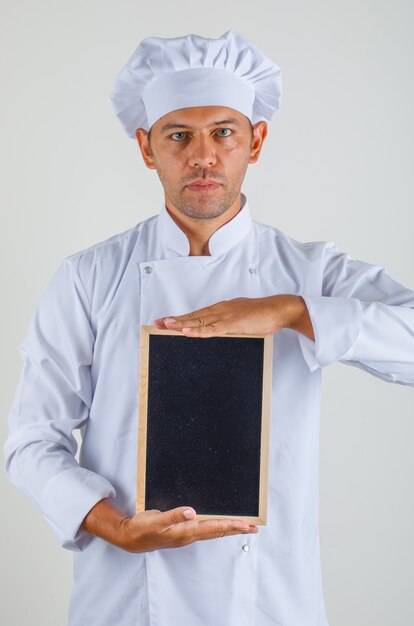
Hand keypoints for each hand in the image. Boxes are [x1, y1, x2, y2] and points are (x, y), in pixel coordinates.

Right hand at [120, 507, 257, 552]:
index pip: (213, 527)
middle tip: (254, 528)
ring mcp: (186, 535)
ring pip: (213, 531)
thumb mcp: (156, 521)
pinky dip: (216, 526)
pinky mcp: (183, 532)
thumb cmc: (143, 529)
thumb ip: (173, 516)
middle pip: (217, 531)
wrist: (131, 538)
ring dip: (228, 528)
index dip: (230, 525)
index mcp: (185, 532)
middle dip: (236, 529)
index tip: (245, 525)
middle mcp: (189, 535)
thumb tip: (191, 512)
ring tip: (243, 526)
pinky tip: (219, 523)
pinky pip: (205, 529)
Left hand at [153, 295, 313, 339]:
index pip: (197, 314)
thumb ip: (229, 324)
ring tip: (165, 326)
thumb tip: (220, 330)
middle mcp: (220, 309)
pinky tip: (187, 332)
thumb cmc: (263, 315)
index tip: (166, 321)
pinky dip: (198, 331)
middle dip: (174, 320)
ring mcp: (226, 315)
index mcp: (222, 308)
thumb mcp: (242, 319)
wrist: (279, 309)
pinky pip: (212, 329)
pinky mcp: (233, 323)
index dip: (181, 318)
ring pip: (198, 321)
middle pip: (193, 316)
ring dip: (181, 324)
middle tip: (156, 323)